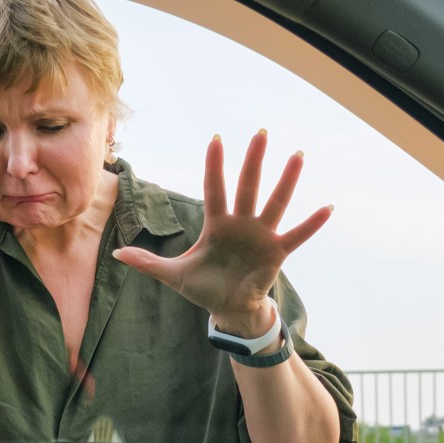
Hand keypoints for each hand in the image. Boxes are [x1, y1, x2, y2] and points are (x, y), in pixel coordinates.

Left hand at [112, 130, 331, 336]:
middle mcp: (241, 223)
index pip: (214, 189)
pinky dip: (311, 224)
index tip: (216, 139)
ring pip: (275, 203)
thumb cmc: (203, 287)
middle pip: (248, 187)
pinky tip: (327, 208)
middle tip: (261, 133)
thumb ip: (148, 263)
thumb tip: (117, 253)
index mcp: (216, 224)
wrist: (227, 309)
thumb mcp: (173, 275)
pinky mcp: (276, 253)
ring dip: (286, 181)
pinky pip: (296, 235)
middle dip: (253, 161)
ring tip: (298, 156)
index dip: (214, 166)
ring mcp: (261, 236)